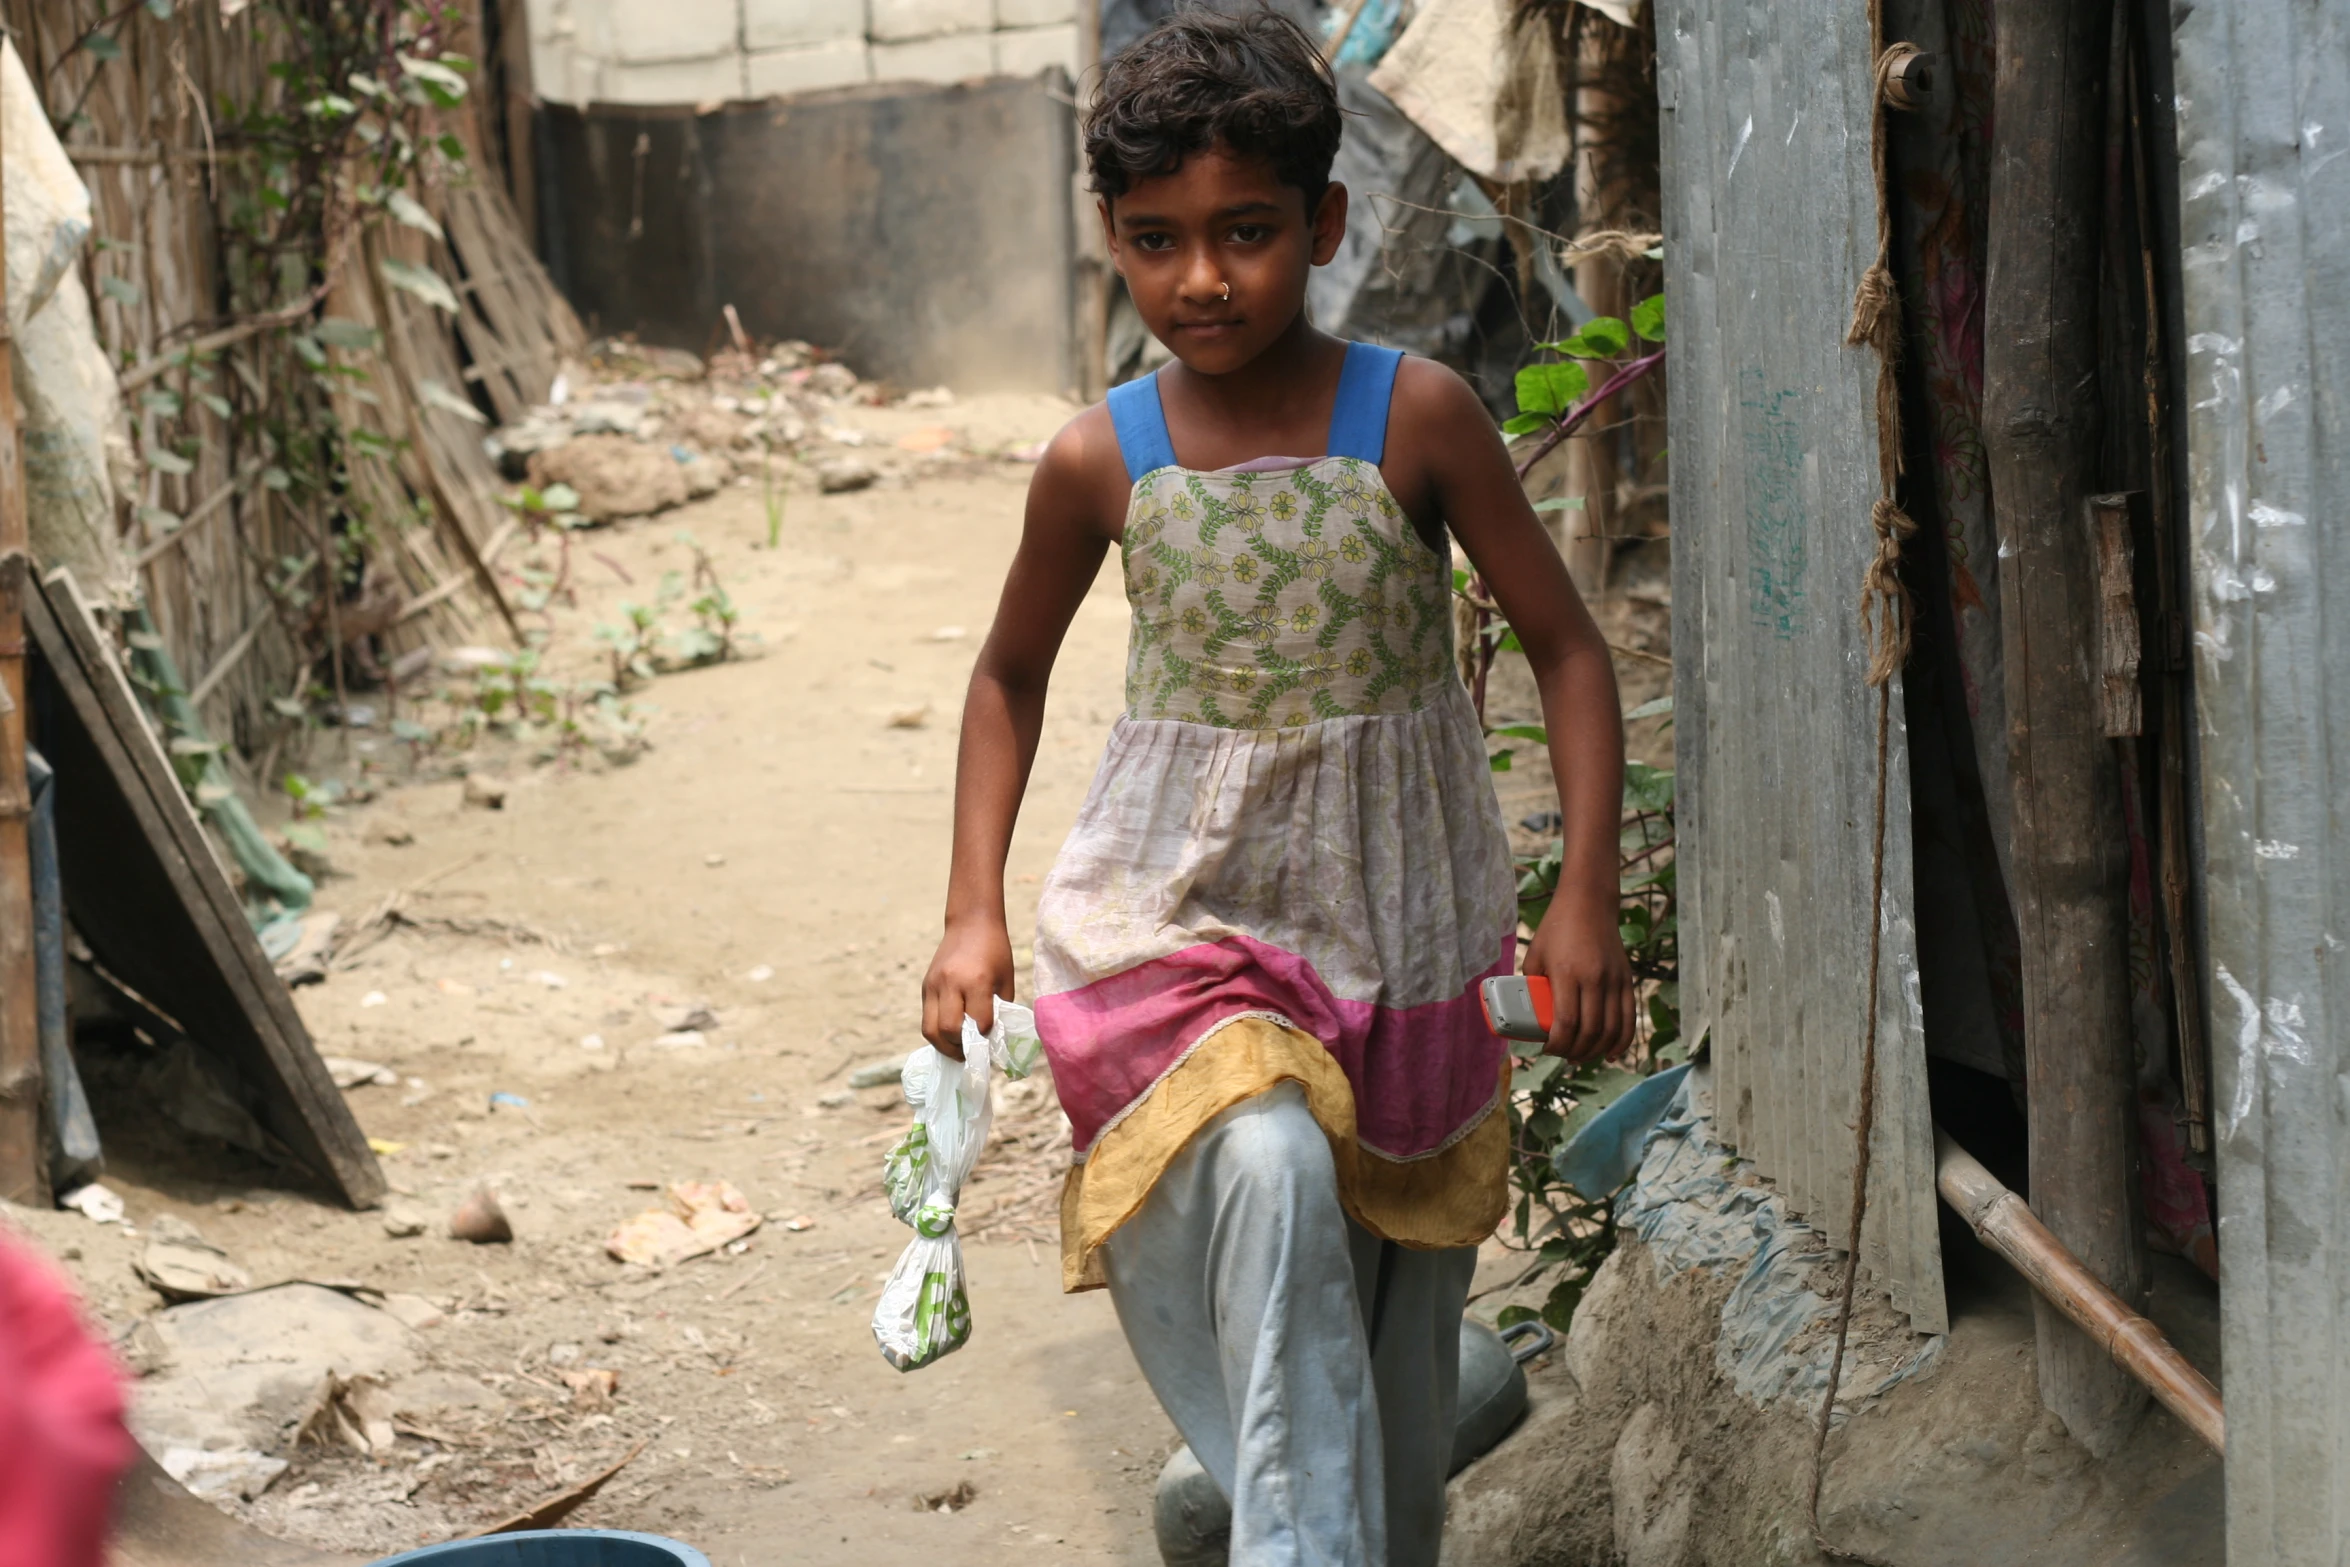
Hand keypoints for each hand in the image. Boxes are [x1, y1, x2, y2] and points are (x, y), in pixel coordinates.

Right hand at [920, 914, 1013, 1058]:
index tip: (991, 1040)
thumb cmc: (995, 951)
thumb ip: (999, 1008)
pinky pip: (926, 1018)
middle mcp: (950, 984)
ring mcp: (933, 985)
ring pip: (929, 1029)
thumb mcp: (1006, 979)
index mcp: (976, 981)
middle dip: (960, 1048)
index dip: (986, 1036)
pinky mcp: (925, 987)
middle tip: (971, 1053)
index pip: (978, 1022)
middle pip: (948, 1030)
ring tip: (957, 1050)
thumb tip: (993, 1038)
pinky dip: (937, 1032)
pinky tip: (949, 1035)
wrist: (971, 922)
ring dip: (943, 1046)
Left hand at [1524, 898, 1636, 1063]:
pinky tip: (1610, 1053)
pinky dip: (1622, 1041)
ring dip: (1596, 1051)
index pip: (1567, 1022)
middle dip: (1575, 1052)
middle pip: (1590, 1031)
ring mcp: (1614, 980)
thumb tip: (1526, 1014)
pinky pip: (1629, 1018)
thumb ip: (1532, 985)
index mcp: (1567, 973)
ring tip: (1581, 1057)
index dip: (1558, 1044)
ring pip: (1611, 1029)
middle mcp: (1594, 979)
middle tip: (1563, 1056)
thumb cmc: (1556, 929)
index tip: (1548, 1050)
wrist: (1589, 904)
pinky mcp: (1627, 980)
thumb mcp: (1535, 955)